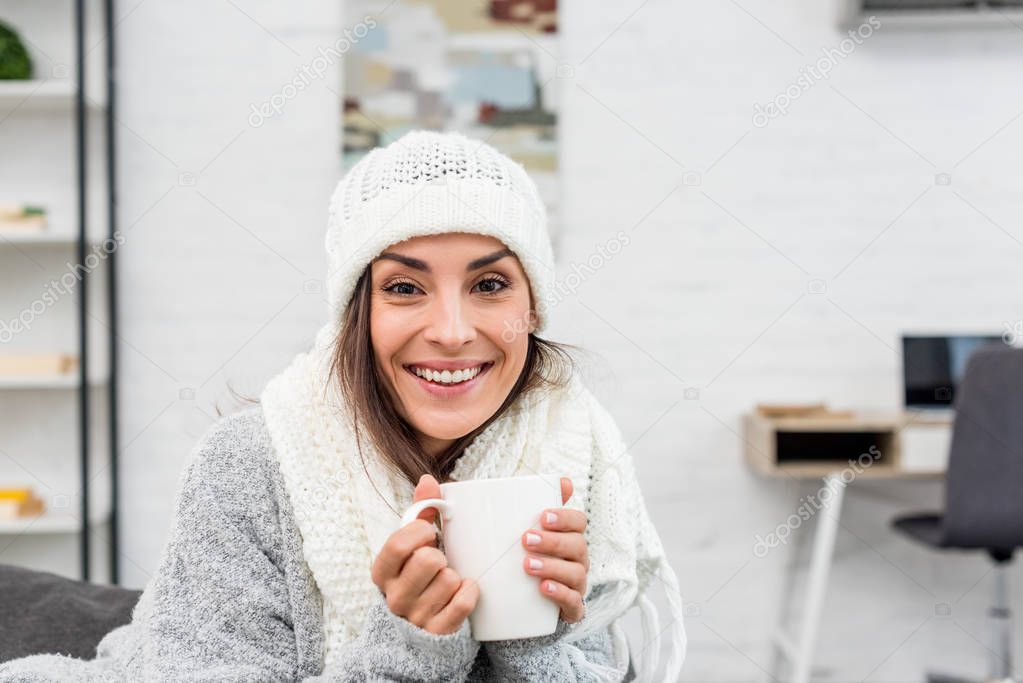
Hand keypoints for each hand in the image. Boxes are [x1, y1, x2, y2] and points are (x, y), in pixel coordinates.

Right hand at [370, 474, 479, 634]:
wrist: (417, 629)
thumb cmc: (416, 576)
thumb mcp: (412, 546)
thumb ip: (420, 512)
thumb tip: (428, 480)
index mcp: (382, 573)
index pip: (398, 544)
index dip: (420, 533)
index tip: (429, 535)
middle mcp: (394, 597)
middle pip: (428, 560)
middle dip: (441, 557)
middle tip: (439, 563)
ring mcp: (415, 618)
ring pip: (450, 580)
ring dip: (455, 576)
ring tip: (446, 582)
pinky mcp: (437, 632)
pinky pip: (463, 602)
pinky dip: (469, 593)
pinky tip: (461, 592)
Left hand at [520, 476, 588, 622]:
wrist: (520, 600)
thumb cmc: (525, 555)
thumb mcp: (525, 529)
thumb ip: (532, 503)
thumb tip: (560, 480)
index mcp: (570, 536)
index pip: (579, 521)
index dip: (565, 517)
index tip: (542, 516)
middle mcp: (578, 559)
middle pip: (577, 545)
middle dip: (553, 542)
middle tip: (525, 540)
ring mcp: (576, 584)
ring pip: (576, 573)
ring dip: (553, 567)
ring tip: (527, 565)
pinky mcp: (571, 608)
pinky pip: (574, 603)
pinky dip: (560, 593)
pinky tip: (543, 588)